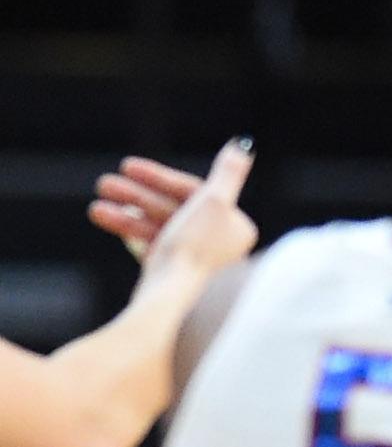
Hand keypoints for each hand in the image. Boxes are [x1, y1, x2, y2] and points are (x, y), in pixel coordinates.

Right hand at [91, 139, 254, 275]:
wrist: (178, 299)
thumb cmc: (197, 248)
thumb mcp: (213, 201)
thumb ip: (227, 174)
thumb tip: (241, 147)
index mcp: (235, 228)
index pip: (194, 193)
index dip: (160, 177)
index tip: (129, 166)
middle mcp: (220, 245)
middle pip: (173, 210)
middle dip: (136, 196)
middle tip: (103, 184)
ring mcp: (197, 261)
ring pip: (158, 228)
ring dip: (125, 215)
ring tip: (95, 208)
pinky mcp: (175, 276)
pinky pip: (151, 247)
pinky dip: (130, 233)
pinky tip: (107, 221)